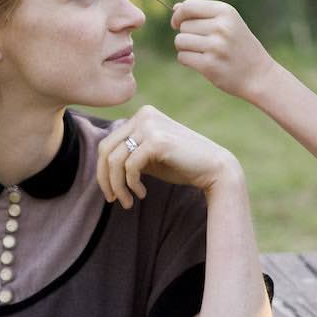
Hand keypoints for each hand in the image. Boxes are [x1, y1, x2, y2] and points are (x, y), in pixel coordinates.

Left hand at [96, 105, 241, 207]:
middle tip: (114, 200)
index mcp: (142, 116)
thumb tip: (102, 166)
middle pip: (105, 149)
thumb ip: (130, 154)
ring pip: (114, 159)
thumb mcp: (150, 157)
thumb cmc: (182, 165)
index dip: (102, 171)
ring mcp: (150, 125)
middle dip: (105, 179)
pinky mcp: (157, 140)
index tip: (112, 193)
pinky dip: (131, 184)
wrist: (215, 169)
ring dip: (117, 186)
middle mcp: (144, 115)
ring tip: (128, 201)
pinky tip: (142, 193)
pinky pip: (130, 166)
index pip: (107, 143)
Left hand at [171, 0, 276, 100]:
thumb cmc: (239, 46)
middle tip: (204, 44)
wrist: (259, 74)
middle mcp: (221, 27)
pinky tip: (202, 63)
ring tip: (202, 53)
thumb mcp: (228, 23)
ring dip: (185, 48)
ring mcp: (215, 46)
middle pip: (183, 26)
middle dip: (187, 35)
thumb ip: (202, 13)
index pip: (188, 6)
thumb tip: (175, 8)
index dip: (178, 15)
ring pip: (180, 41)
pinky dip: (187, 61)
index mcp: (225, 11)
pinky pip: (183, 57)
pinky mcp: (209, 65)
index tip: (177, 24)